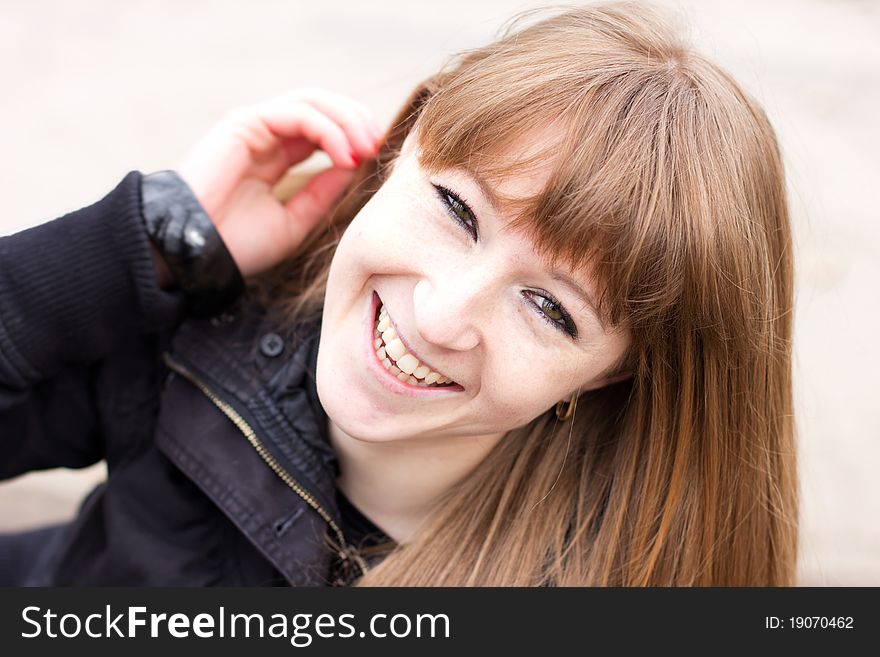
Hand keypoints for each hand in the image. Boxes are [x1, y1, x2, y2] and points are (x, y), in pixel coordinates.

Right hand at [176, 89, 383, 276]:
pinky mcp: (245, 123)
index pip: (323, 130)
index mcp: (276, 157)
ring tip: (367, 146)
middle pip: (321, 107)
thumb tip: (356, 166)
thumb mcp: (296, 220)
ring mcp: (254, 126)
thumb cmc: (237, 244)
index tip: (378, 156)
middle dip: (355, 120)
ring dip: (346, 119)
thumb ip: (324, 192)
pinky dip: (327, 130)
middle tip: (379, 144)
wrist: (195, 254)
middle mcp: (266, 137)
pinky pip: (297, 114)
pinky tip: (344, 154)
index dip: (353, 136)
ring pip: (312, 102)